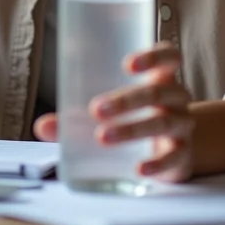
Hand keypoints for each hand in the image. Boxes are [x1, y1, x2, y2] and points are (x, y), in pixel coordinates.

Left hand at [34, 41, 193, 181]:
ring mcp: (182, 126)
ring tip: (103, 137)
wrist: (176, 149)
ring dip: (132, 129)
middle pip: (157, 91)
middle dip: (126, 99)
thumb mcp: (113, 110)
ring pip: (162, 122)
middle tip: (95, 109)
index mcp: (160, 76)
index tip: (128, 64)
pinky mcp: (182, 155)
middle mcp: (176, 98)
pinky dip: (156, 163)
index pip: (168, 56)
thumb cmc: (138, 117)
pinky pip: (173, 157)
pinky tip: (138, 168)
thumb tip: (42, 125)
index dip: (153, 56)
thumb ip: (77, 116)